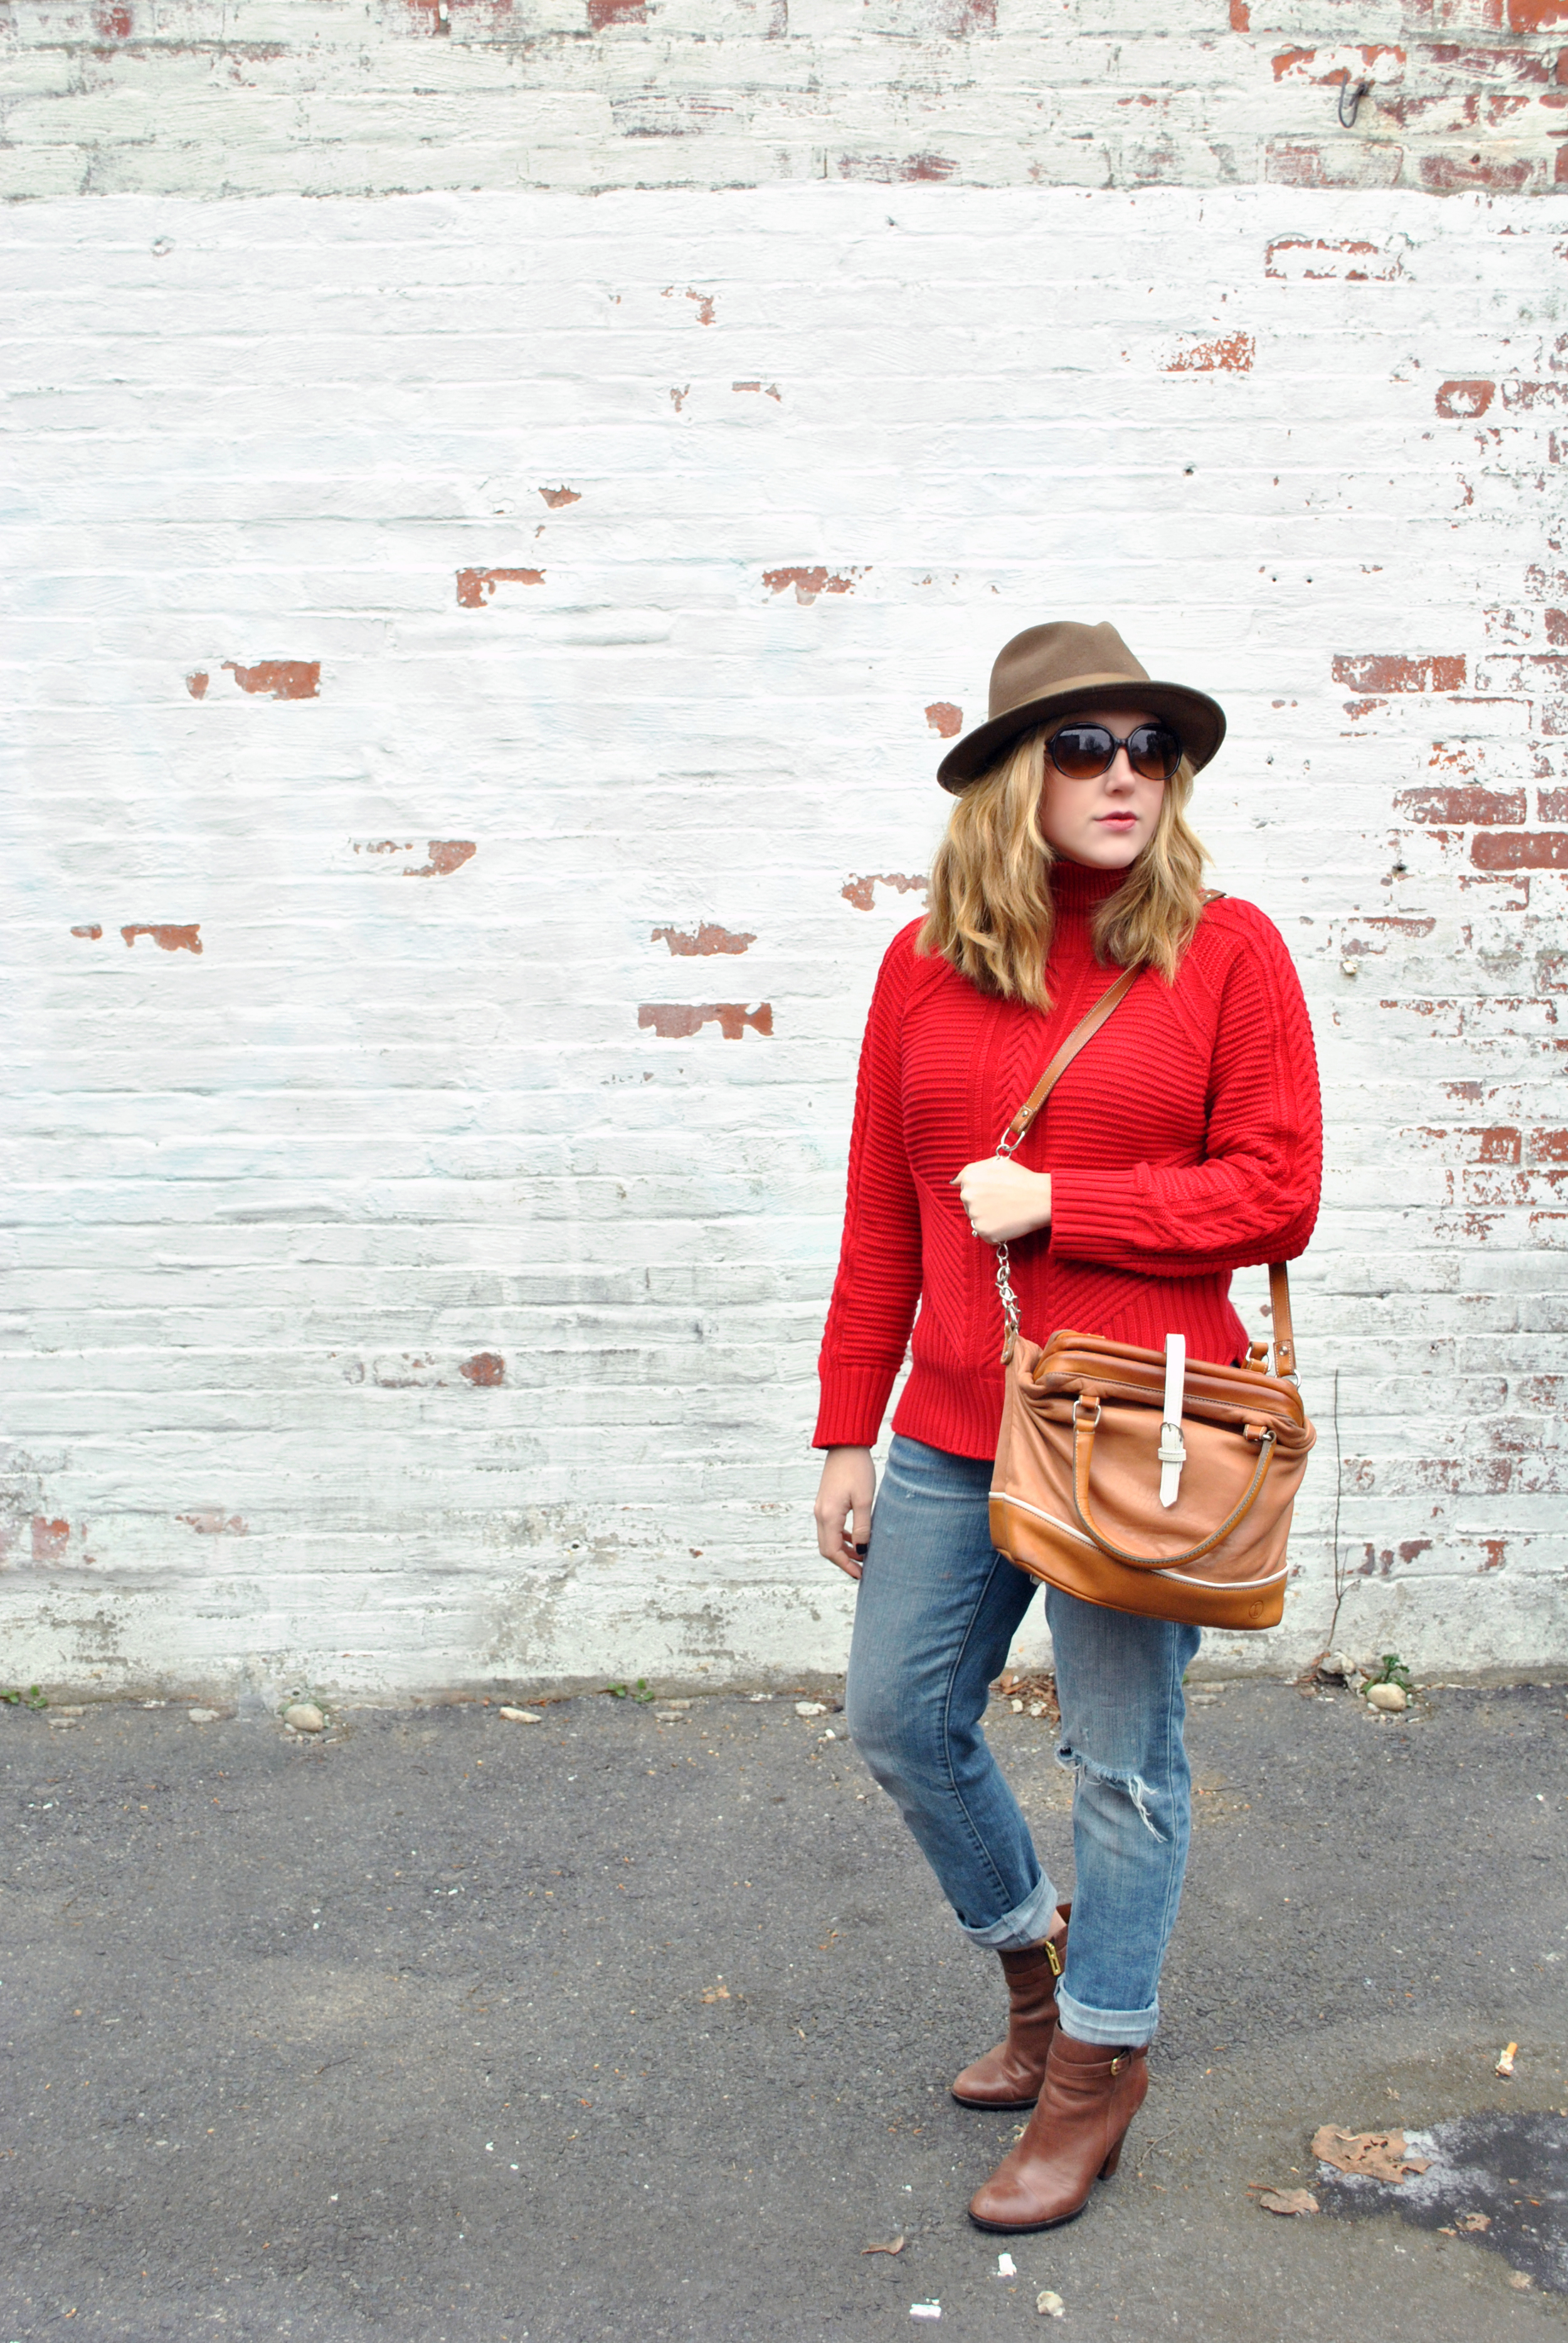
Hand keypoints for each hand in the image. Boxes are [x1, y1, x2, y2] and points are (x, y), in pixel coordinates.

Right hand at [814, 1445, 874, 1579]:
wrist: (846, 1445)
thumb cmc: (857, 1469)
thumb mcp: (864, 1500)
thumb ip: (863, 1527)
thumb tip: (863, 1551)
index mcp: (828, 1515)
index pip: (832, 1551)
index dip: (846, 1566)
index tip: (860, 1575)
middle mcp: (820, 1514)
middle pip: (827, 1548)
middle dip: (843, 1561)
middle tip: (862, 1570)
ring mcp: (821, 1508)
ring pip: (828, 1538)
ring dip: (843, 1550)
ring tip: (862, 1556)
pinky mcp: (825, 1502)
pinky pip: (830, 1527)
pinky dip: (841, 1537)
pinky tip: (856, 1538)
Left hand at [952, 1158, 1052, 1245]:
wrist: (1041, 1198)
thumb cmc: (1021, 1179)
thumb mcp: (996, 1163)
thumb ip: (971, 1169)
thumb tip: (952, 1182)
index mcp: (969, 1178)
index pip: (966, 1188)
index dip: (984, 1190)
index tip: (996, 1191)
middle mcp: (967, 1196)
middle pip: (969, 1205)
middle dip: (983, 1205)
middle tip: (1004, 1202)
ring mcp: (975, 1216)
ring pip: (977, 1220)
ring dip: (989, 1219)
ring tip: (1007, 1211)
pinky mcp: (984, 1232)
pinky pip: (986, 1235)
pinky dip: (996, 1232)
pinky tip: (1008, 1222)